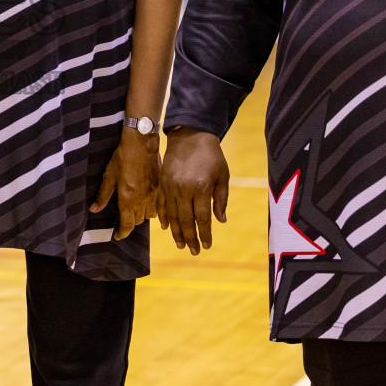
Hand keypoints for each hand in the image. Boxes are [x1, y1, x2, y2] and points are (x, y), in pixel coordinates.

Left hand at [90, 129, 158, 239]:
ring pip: (150, 215)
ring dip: (142, 215)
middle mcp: (142, 201)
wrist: (142, 143)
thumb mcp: (109, 175)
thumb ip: (102, 194)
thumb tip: (94, 209)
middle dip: (130, 222)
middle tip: (124, 216)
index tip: (118, 235)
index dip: (122, 233)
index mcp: (128, 199)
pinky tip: (146, 200)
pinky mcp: (160, 188)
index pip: (127, 225)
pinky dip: (152, 207)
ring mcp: (153, 195)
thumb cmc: (123, 157)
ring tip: (135, 208)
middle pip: (138, 221)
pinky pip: (158, 205)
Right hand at [158, 128, 229, 254]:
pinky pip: (161, 204)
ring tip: (181, 245)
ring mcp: (170, 186)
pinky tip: (166, 227)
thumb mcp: (223, 176)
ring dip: (176, 232)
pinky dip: (163, 217)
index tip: (207, 245)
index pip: (202, 218)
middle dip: (190, 238)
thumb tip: (220, 220)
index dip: (205, 234)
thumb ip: (221, 199)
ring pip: (172, 215)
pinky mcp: (163, 182)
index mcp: (201, 188)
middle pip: (186, 220)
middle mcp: (183, 189)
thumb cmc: (211, 155)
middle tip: (194, 251)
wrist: (190, 134)